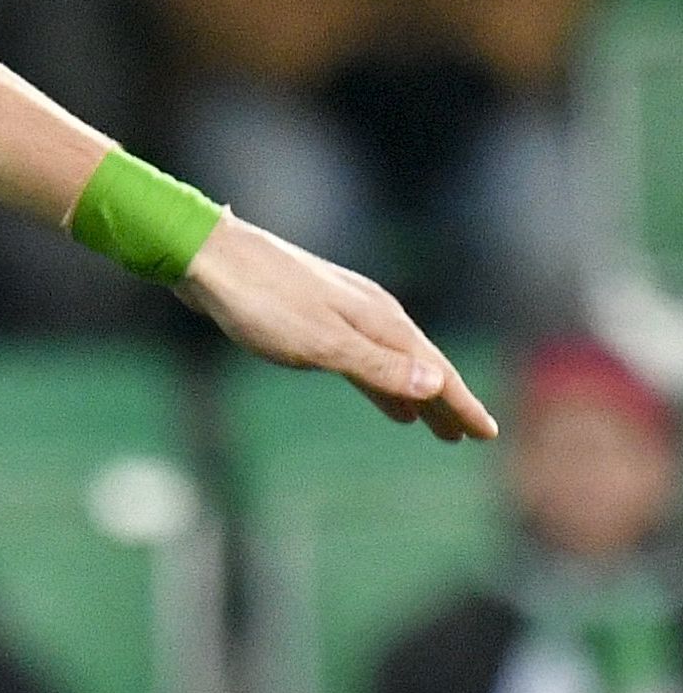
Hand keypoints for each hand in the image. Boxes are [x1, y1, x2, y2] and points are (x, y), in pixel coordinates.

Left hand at [178, 215, 497, 441]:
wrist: (205, 256)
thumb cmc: (261, 300)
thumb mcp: (321, 342)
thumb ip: (376, 365)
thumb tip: (437, 383)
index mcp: (379, 318)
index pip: (434, 370)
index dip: (461, 403)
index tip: (488, 433)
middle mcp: (369, 310)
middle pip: (419, 365)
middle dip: (445, 401)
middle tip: (467, 436)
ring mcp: (340, 309)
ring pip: (390, 361)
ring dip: (412, 393)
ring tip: (430, 425)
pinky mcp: (312, 313)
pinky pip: (363, 356)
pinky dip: (379, 380)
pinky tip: (381, 398)